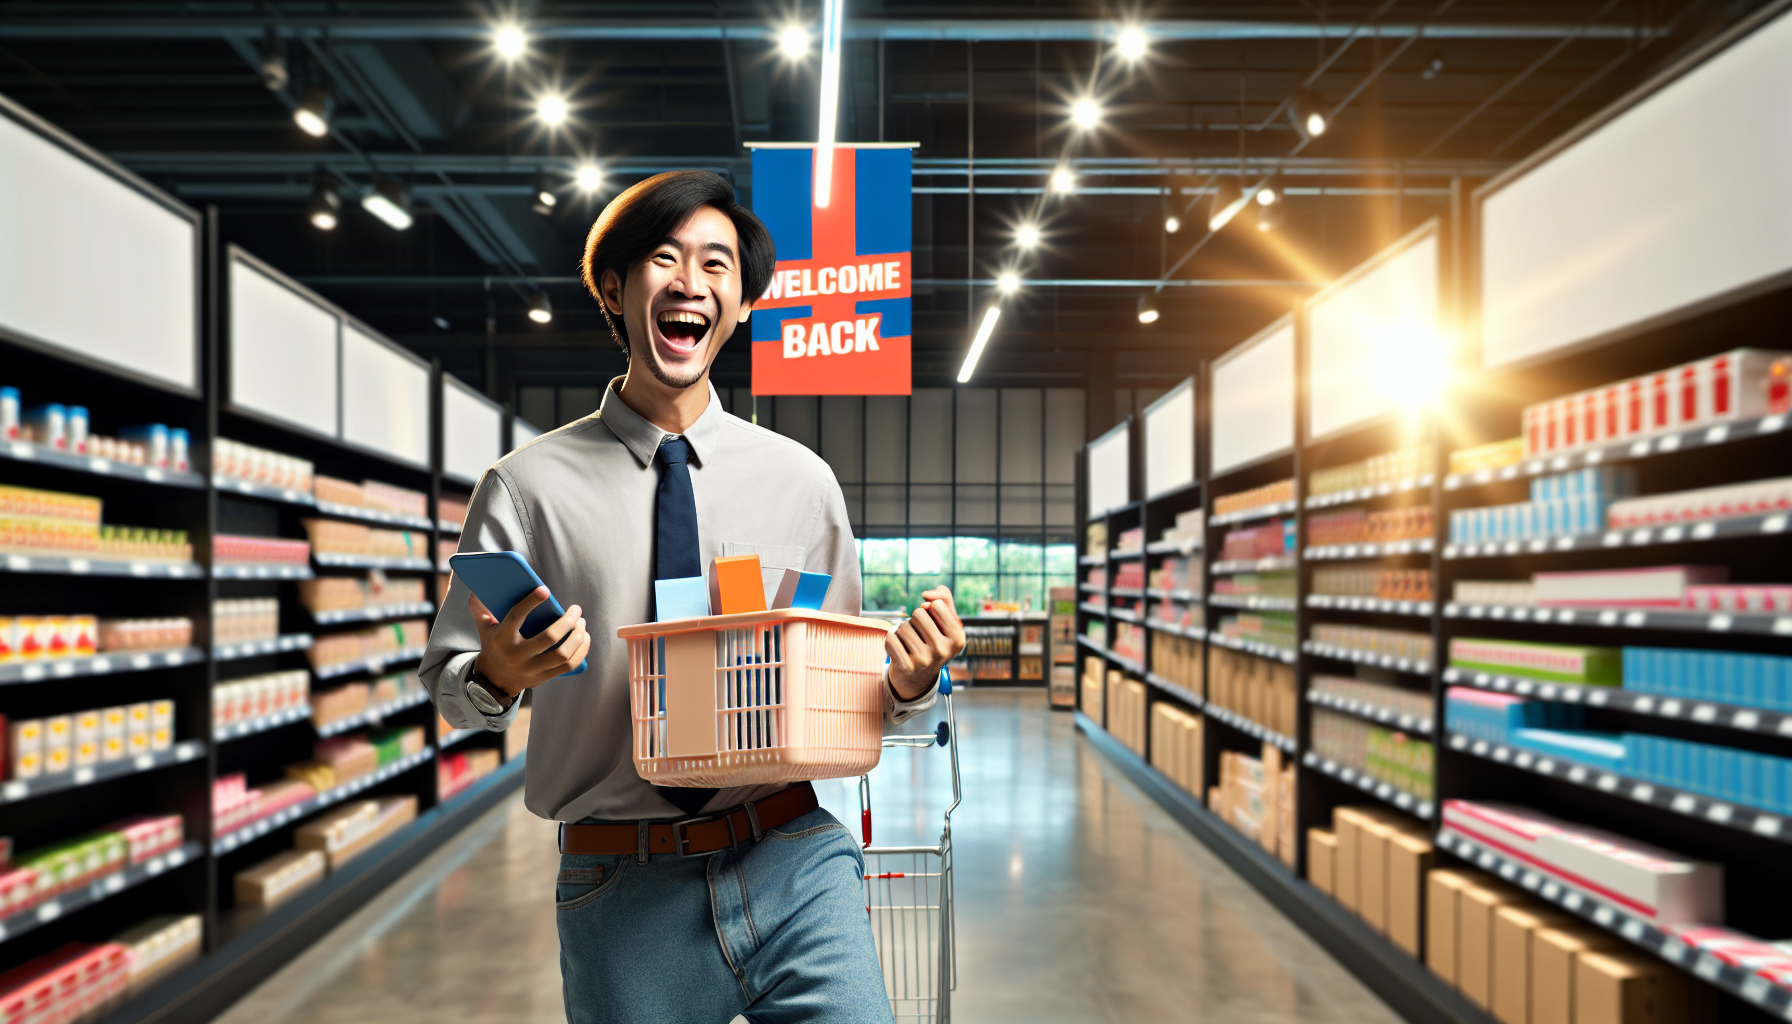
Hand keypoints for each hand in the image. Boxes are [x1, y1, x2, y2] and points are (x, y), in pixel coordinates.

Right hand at [469, 588, 589, 695]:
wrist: (493, 680)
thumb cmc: (493, 645)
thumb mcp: (483, 626)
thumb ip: (480, 607)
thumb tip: (478, 587)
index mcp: (502, 639)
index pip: (516, 617)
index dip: (530, 602)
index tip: (545, 590)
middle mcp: (517, 655)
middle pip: (549, 638)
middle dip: (567, 621)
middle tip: (576, 610)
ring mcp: (531, 669)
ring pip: (562, 654)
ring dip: (577, 637)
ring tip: (581, 623)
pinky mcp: (543, 678)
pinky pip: (568, 666)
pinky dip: (581, 651)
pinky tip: (584, 638)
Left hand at [885, 586, 964, 700]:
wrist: (918, 678)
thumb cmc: (932, 642)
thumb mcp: (946, 621)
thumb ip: (944, 598)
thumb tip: (927, 594)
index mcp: (958, 639)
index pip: (937, 604)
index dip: (931, 610)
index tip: (934, 625)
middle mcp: (944, 651)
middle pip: (918, 613)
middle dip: (915, 620)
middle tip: (920, 636)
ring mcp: (924, 660)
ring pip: (903, 626)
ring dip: (903, 631)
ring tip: (910, 644)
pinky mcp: (905, 666)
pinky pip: (890, 637)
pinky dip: (891, 639)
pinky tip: (900, 650)